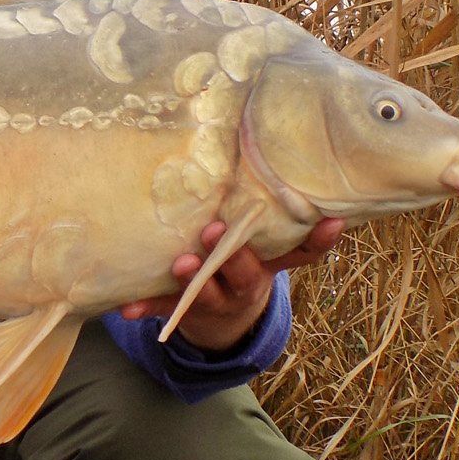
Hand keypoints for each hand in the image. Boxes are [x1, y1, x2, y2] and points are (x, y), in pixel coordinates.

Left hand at [118, 218, 344, 351]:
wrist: (224, 321)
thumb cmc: (242, 260)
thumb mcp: (260, 242)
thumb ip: (262, 209)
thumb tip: (255, 138)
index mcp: (269, 263)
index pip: (302, 253)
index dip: (319, 240)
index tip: (332, 221)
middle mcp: (246, 283)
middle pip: (247, 273)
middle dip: (235, 256)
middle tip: (217, 233)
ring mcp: (216, 299)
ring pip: (208, 293)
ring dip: (194, 281)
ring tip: (181, 264)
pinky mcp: (184, 310)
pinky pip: (165, 308)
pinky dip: (147, 307)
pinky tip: (127, 309)